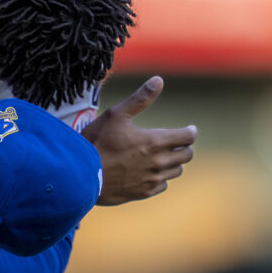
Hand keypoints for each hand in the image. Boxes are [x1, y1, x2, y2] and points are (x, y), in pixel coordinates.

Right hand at [80, 76, 196, 205]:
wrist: (81, 174)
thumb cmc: (97, 141)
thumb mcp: (116, 114)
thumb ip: (140, 98)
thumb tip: (158, 80)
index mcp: (155, 142)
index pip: (188, 138)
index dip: (190, 131)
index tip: (189, 129)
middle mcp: (158, 162)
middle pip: (187, 155)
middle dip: (184, 147)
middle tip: (176, 142)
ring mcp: (152, 179)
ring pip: (176, 171)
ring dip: (173, 162)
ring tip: (162, 156)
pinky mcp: (144, 192)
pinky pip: (163, 185)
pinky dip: (161, 177)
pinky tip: (150, 171)